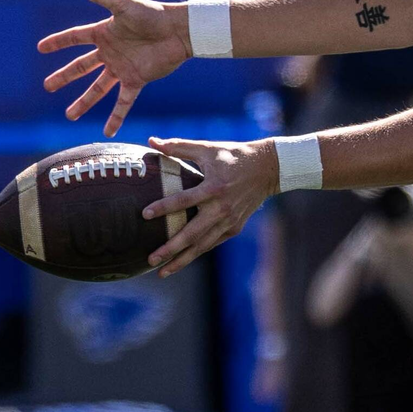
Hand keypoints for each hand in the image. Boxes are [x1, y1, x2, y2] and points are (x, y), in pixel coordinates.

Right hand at [36, 0, 194, 132]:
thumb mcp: (121, 3)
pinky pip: (123, 102)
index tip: (41, 48)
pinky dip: (115, 117)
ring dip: (84, 102)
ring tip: (70, 116)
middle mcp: (110, 52)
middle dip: (64, 77)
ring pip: (97, 89)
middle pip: (81, 68)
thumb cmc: (152, 13)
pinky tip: (107, 132)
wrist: (178, 30)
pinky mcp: (137, 80)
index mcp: (103, 32)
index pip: (74, 38)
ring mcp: (122, 68)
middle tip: (48, 87)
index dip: (58, 42)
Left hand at [138, 134, 277, 272]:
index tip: (144, 215)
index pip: (183, 200)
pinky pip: (212, 243)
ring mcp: (229, 221)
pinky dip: (197, 252)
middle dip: (171, 249)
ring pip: (202, 245)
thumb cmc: (233, 155)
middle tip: (150, 259)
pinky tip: (181, 262)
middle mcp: (221, 208)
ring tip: (162, 272)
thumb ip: (178, 146)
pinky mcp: (234, 228)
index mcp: (213, 187)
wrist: (267, 169)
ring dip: (182, 260)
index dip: (163, 207)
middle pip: (192, 234)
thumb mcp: (207, 148)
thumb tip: (151, 140)